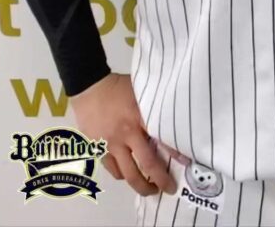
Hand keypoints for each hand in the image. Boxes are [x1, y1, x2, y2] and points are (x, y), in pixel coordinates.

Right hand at [68, 72, 176, 196]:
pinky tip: (129, 174)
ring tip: (150, 188)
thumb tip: (171, 121)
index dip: (175, 154)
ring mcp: (110, 145)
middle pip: (146, 165)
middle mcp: (126, 134)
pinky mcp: (98, 150)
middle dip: (160, 181)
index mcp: (139, 117)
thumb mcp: (141, 91)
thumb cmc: (119, 87)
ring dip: (141, 185)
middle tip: (169, 188)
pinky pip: (112, 170)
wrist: (89, 87)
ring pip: (127, 174)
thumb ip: (153, 108)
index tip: (186, 163)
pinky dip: (122, 175)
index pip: (161, 139)